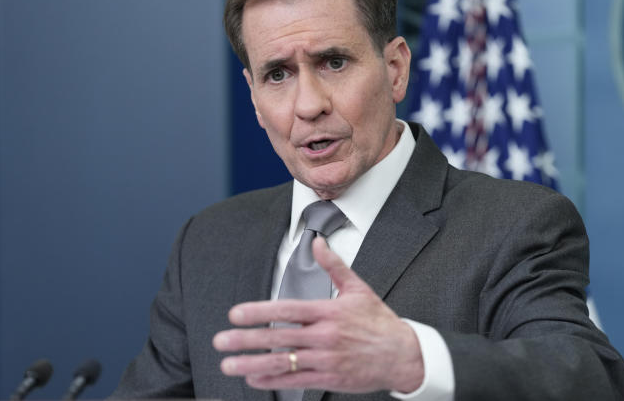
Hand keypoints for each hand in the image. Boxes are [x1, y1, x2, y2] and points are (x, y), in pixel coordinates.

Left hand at [212, 237, 423, 393]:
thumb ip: (334, 266)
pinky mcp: (329, 378)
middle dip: (246, 340)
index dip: (259, 312)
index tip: (235, 314)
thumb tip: (318, 243)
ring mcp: (326, 360)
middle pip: (278, 338)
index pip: (287, 310)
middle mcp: (324, 337)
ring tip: (228, 364)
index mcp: (329, 312)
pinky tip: (252, 378)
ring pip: (282, 363)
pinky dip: (272, 380)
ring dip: (252, 364)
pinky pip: (295, 381)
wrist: (403, 355)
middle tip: (220, 341)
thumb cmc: (378, 321)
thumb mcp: (358, 288)